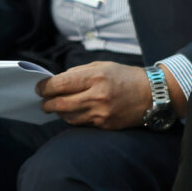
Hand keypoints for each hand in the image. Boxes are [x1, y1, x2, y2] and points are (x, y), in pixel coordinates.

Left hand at [37, 61, 172, 129]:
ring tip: (58, 107)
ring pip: (67, 116)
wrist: (153, 94)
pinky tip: (74, 112)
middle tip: (43, 102)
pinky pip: (81, 123)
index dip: (44, 87)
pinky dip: (73, 118)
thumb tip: (56, 82)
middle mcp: (97, 95)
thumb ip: (79, 73)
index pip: (59, 84)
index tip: (39, 88)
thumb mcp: (103, 66)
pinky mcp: (105, 124)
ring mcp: (101, 112)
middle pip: (59, 103)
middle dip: (47, 103)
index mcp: (96, 76)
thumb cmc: (126, 77)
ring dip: (59, 112)